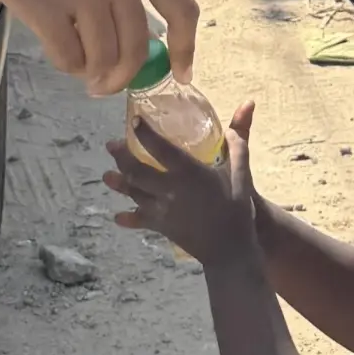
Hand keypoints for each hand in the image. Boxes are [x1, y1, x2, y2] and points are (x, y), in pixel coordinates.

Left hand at [106, 100, 259, 265]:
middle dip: (122, 157)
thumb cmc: (237, 207)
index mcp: (188, 172)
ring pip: (134, 193)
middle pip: (137, 171)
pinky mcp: (162, 227)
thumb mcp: (241, 171)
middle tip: (111, 145)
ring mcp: (163, 210)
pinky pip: (140, 219)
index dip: (144, 133)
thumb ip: (237, 141)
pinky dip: (128, 217)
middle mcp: (170, 190)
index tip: (134, 121)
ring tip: (107, 175)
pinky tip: (118, 216)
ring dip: (119, 183)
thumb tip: (246, 106)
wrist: (230, 249)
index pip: (160, 148)